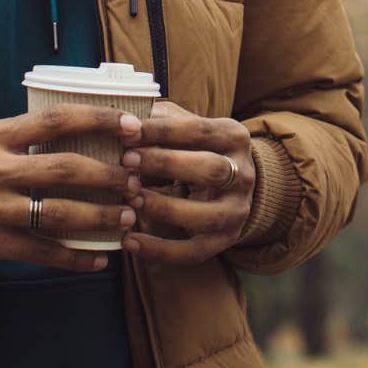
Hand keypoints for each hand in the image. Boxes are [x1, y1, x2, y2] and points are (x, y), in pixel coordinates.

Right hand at [0, 104, 140, 272]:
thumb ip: (26, 139)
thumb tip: (87, 129)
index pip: (55, 120)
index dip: (97, 120)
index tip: (132, 126)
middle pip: (63, 169)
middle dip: (108, 175)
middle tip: (138, 180)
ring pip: (56, 213)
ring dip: (99, 217)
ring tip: (128, 217)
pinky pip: (40, 251)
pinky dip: (74, 257)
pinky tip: (100, 259)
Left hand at [119, 100, 256, 263]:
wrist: (231, 185)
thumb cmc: (194, 149)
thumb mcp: (187, 128)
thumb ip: (162, 120)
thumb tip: (124, 116)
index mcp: (234, 137)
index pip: (200, 130)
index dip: (163, 131)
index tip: (128, 133)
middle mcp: (244, 173)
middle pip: (212, 169)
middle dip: (166, 165)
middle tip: (126, 162)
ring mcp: (237, 210)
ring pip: (207, 215)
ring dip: (165, 208)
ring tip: (129, 200)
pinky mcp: (225, 239)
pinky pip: (195, 251)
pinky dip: (161, 250)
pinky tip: (130, 242)